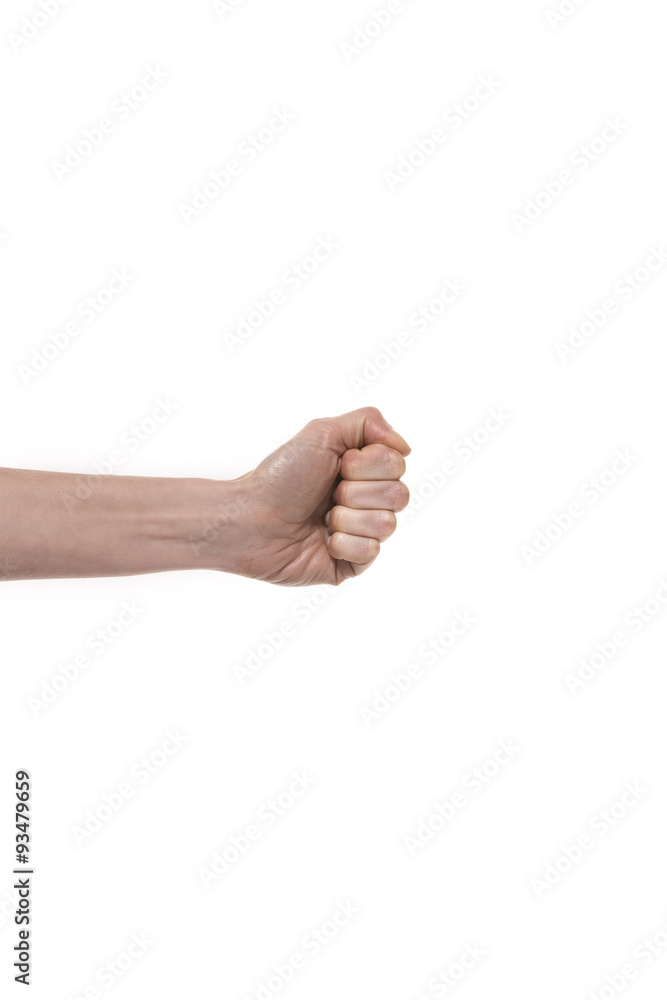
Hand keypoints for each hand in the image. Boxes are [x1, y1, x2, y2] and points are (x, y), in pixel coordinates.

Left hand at [232, 406, 410, 586]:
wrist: (251, 518)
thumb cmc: (280, 477)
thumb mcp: (322, 433)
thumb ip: (368, 423)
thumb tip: (404, 447)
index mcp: (363, 471)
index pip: (397, 464)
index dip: (366, 464)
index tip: (337, 465)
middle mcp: (367, 501)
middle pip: (399, 495)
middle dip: (356, 492)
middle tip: (327, 494)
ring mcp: (361, 534)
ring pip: (388, 524)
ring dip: (347, 517)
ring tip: (322, 518)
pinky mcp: (352, 564)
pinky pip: (371, 551)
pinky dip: (343, 543)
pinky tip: (323, 540)